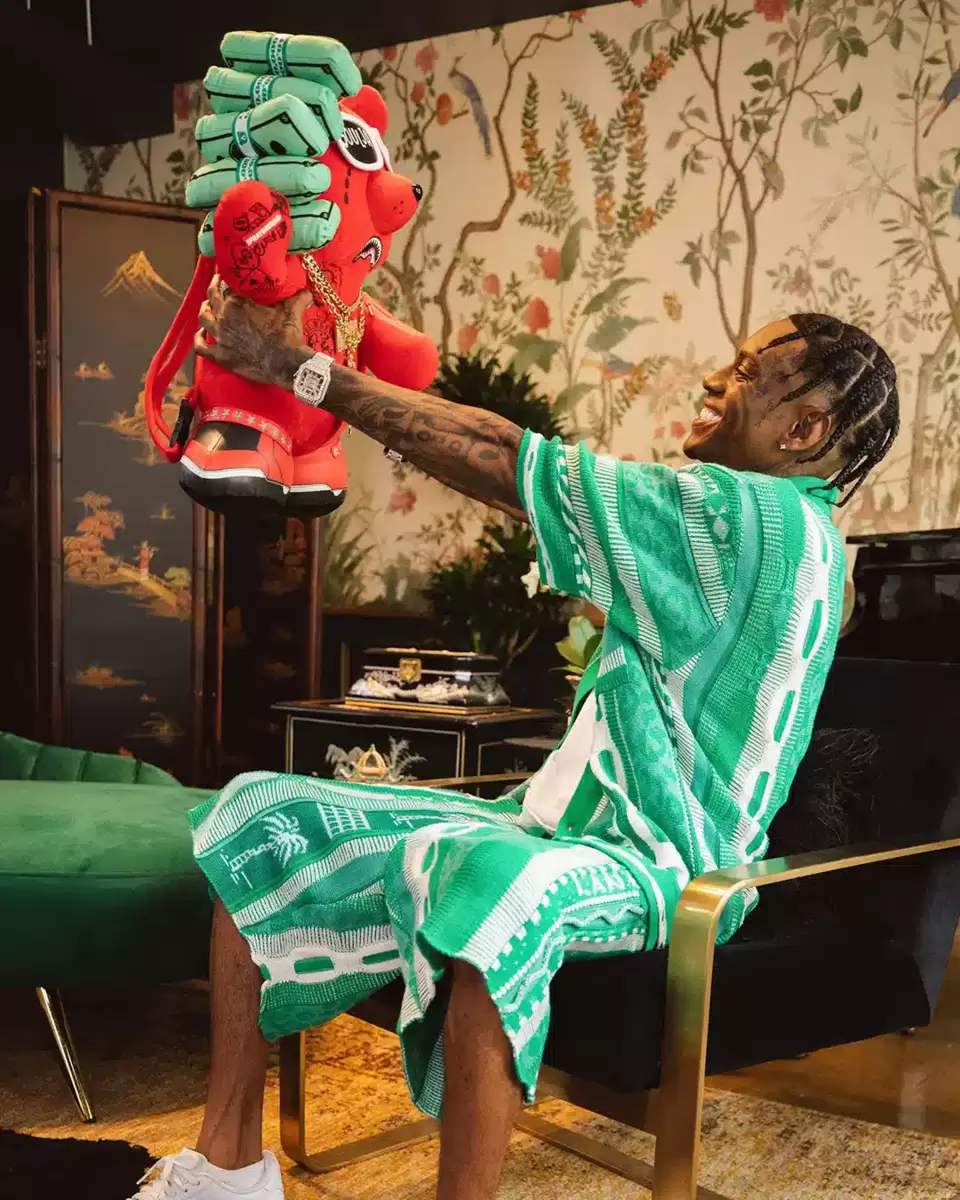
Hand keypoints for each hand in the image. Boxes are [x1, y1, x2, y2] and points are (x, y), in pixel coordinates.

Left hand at [194, 277, 313, 388]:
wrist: (286, 363)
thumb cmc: (288, 335)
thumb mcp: (293, 310)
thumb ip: (298, 297)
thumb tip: (308, 291)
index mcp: (238, 302)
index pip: (228, 285)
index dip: (230, 279)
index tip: (233, 278)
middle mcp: (224, 316)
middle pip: (212, 297)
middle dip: (214, 288)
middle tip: (218, 284)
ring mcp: (220, 336)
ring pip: (203, 318)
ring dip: (204, 310)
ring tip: (206, 306)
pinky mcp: (220, 356)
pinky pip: (201, 347)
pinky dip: (198, 339)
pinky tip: (200, 335)